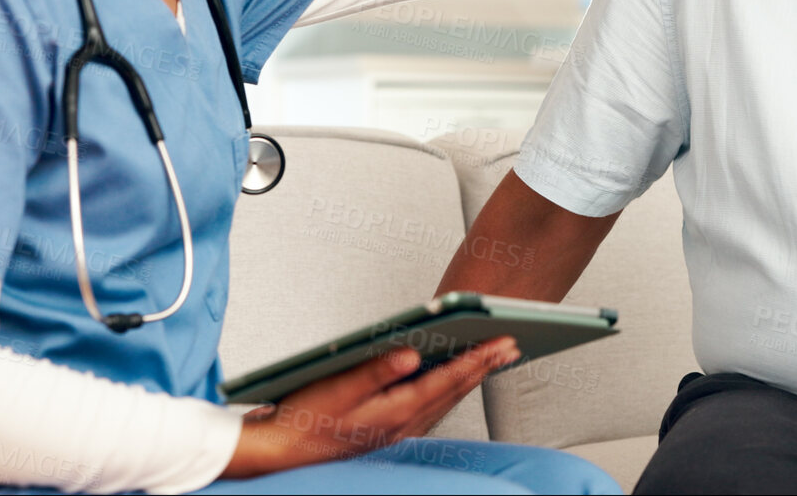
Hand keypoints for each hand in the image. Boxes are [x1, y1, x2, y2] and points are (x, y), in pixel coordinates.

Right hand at [222, 337, 518, 477]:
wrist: (284, 453)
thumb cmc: (306, 419)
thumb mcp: (337, 389)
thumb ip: (376, 370)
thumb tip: (412, 353)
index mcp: (394, 411)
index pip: (447, 380)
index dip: (477, 359)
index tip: (502, 342)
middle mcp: (403, 424)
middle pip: (454, 390)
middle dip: (485, 366)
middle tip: (512, 345)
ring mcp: (399, 430)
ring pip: (446, 399)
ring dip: (472, 377)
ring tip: (495, 359)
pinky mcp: (391, 430)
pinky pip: (433, 406)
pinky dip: (450, 388)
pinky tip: (454, 379)